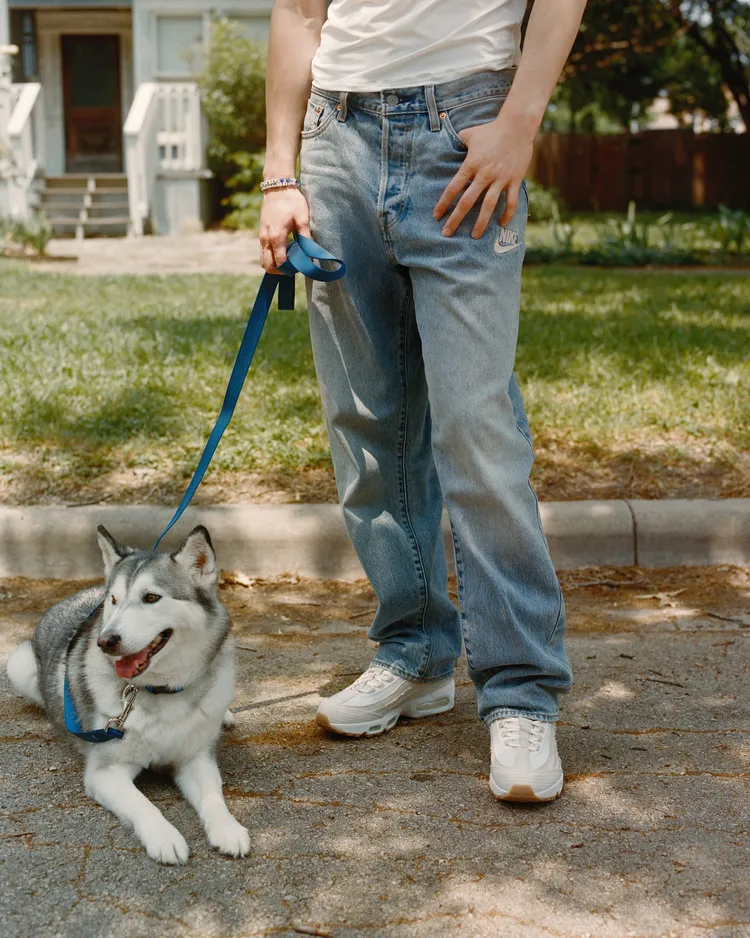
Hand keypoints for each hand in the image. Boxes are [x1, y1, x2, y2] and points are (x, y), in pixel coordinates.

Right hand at [259, 187, 310, 271]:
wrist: (277, 187)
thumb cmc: (292, 201)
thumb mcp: (303, 218)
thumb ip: (306, 237)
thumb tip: (310, 254)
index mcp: (276, 236)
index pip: (280, 262)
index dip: (290, 268)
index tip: (300, 266)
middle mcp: (266, 238)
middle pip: (268, 266)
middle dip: (280, 271)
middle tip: (293, 267)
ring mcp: (261, 237)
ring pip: (263, 261)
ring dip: (274, 265)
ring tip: (289, 259)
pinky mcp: (261, 234)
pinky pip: (263, 253)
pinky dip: (271, 257)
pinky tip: (284, 251)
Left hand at [434, 117, 533, 238]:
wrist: (517, 125)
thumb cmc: (491, 130)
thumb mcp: (470, 133)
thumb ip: (458, 142)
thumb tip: (449, 143)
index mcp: (471, 164)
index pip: (453, 188)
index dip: (443, 203)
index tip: (437, 216)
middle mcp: (484, 174)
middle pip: (467, 201)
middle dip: (456, 219)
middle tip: (447, 233)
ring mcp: (500, 178)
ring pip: (488, 205)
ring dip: (481, 222)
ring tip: (475, 236)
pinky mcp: (514, 180)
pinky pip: (511, 201)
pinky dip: (507, 213)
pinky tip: (501, 224)